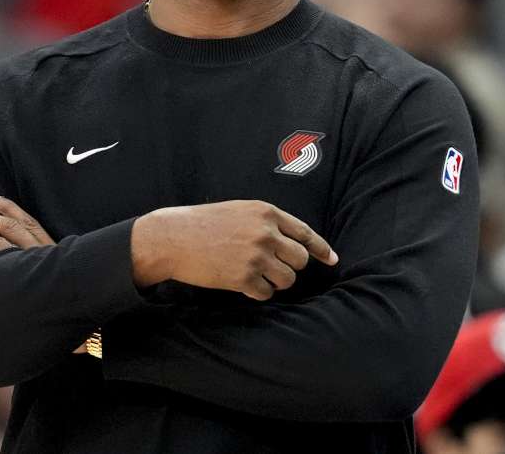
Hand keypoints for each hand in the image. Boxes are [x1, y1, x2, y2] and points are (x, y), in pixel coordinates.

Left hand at [0, 193, 89, 353]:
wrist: (79, 312)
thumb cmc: (65, 293)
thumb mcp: (57, 266)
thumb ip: (40, 255)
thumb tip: (16, 245)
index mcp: (48, 245)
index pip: (25, 219)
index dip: (6, 206)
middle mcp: (38, 252)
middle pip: (5, 227)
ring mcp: (28, 267)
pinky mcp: (18, 282)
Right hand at [131, 201, 337, 300]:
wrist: (173, 237)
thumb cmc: (204, 223)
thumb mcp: (240, 211)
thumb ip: (267, 223)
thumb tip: (295, 243)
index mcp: (266, 213)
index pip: (305, 233)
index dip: (321, 249)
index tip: (332, 260)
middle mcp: (265, 233)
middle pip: (300, 260)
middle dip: (289, 267)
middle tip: (270, 267)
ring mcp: (255, 256)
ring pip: (287, 279)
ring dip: (275, 282)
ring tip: (255, 275)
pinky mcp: (243, 277)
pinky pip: (266, 293)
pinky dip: (257, 292)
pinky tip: (242, 283)